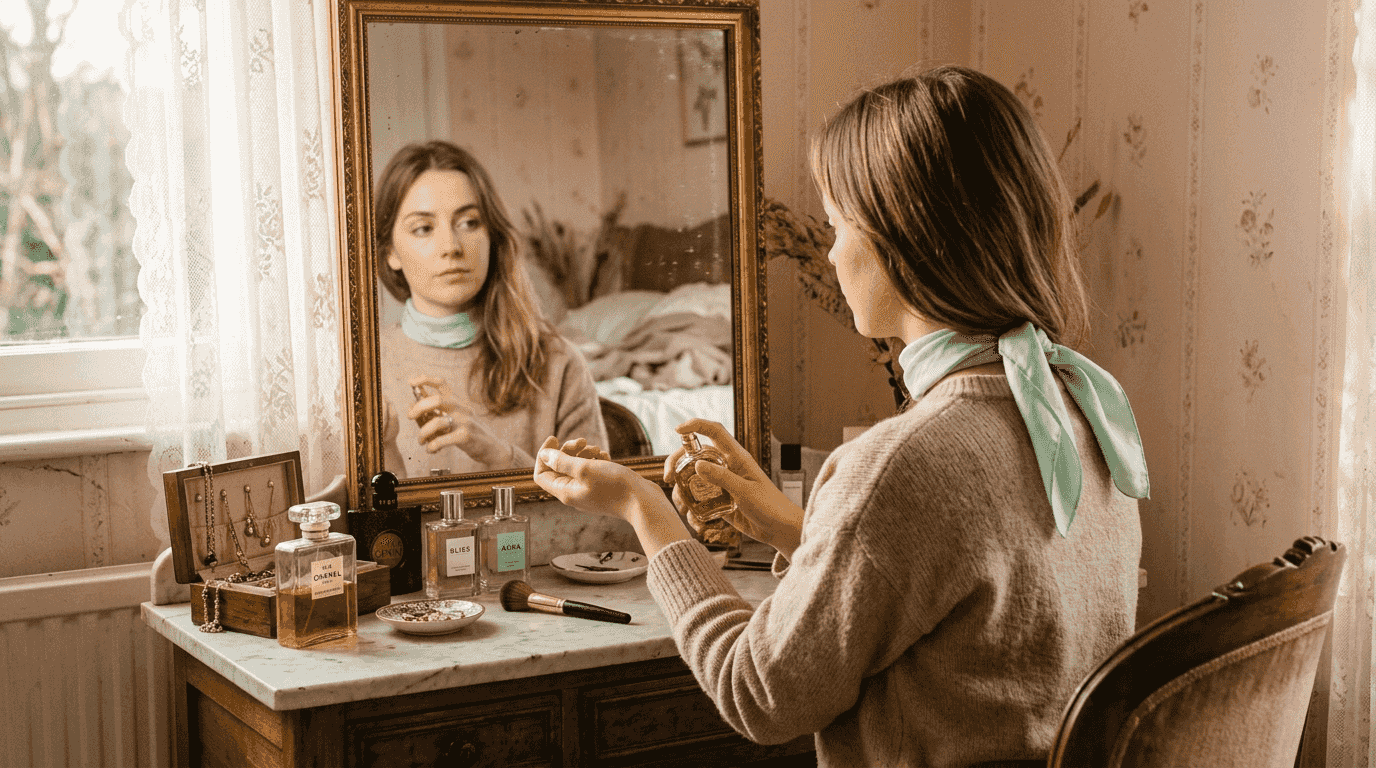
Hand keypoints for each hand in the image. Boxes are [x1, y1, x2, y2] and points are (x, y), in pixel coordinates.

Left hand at [407, 375, 515, 467]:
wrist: (490, 446)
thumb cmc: (467, 431)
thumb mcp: (454, 415)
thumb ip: (435, 410)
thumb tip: (412, 404)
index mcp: (456, 401)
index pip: (442, 383)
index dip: (425, 379)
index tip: (411, 382)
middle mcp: (461, 408)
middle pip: (437, 399)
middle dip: (419, 407)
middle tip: (410, 416)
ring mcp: (465, 421)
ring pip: (438, 422)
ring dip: (423, 432)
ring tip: (421, 440)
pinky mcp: (466, 436)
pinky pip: (443, 440)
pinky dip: (432, 445)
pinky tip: (430, 449)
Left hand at [534, 435, 691, 557]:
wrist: (643, 502)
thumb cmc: (614, 486)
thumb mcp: (585, 468)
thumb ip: (562, 461)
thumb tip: (543, 454)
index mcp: (565, 492)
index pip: (541, 474)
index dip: (544, 455)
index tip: (554, 438)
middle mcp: (574, 494)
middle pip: (559, 468)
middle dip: (567, 451)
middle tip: (582, 441)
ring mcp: (588, 492)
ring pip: (577, 468)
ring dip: (583, 454)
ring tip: (598, 450)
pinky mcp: (602, 490)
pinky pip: (592, 472)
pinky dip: (595, 461)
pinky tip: (606, 457)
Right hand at [663, 419, 803, 558]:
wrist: (780, 529)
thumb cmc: (770, 506)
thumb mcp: (745, 491)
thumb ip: (722, 478)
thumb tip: (696, 465)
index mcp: (736, 458)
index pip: (715, 432)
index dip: (696, 425)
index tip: (678, 429)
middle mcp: (727, 467)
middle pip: (696, 456)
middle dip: (678, 464)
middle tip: (667, 478)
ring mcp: (723, 485)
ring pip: (694, 480)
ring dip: (683, 491)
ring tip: (682, 506)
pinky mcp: (721, 501)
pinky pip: (701, 501)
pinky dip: (694, 510)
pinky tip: (696, 522)